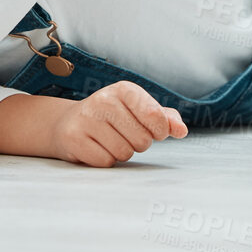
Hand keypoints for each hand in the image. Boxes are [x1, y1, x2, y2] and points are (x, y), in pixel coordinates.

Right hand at [50, 81, 186, 166]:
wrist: (70, 122)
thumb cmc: (114, 117)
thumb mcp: (140, 111)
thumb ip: (165, 119)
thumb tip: (181, 130)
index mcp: (124, 89)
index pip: (156, 116)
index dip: (160, 130)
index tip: (153, 130)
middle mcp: (103, 99)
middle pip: (142, 140)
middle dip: (137, 143)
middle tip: (122, 134)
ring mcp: (86, 118)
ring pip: (124, 153)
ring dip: (121, 152)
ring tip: (108, 139)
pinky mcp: (73, 137)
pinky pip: (106, 161)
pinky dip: (105, 159)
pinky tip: (95, 146)